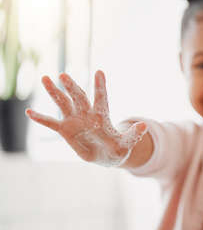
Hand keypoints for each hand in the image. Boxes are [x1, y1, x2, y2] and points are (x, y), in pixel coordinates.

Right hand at [25, 70, 147, 166]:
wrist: (107, 157)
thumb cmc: (119, 148)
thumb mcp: (127, 143)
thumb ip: (134, 134)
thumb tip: (145, 125)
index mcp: (103, 115)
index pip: (102, 97)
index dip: (100, 86)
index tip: (99, 72)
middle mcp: (87, 114)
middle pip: (79, 97)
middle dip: (72, 86)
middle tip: (63, 75)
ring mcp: (75, 121)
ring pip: (64, 103)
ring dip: (55, 93)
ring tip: (45, 79)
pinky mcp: (66, 131)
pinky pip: (52, 123)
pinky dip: (41, 118)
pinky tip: (29, 112)